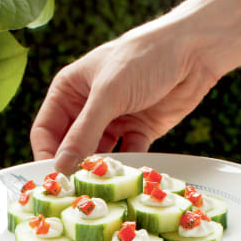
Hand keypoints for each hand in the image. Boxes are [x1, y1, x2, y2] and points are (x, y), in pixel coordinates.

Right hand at [30, 22, 219, 174]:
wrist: (194, 51)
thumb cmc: (143, 59)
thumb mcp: (107, 95)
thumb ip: (83, 133)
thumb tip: (60, 167)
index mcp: (69, 91)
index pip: (46, 130)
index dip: (46, 154)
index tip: (52, 179)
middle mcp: (88, 106)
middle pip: (71, 145)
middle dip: (73, 165)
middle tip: (76, 189)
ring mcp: (114, 119)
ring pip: (99, 153)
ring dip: (100, 169)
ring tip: (102, 186)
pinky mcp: (139, 129)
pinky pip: (128, 154)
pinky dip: (128, 166)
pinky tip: (129, 175)